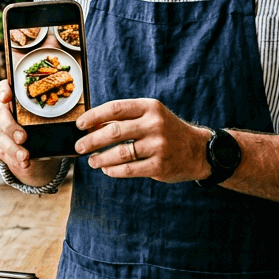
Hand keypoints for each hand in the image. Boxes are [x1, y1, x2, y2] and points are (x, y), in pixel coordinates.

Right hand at [0, 80, 57, 185]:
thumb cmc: (46, 128)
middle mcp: (4, 111)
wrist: (37, 152)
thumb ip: (60, 115)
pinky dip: (13, 158)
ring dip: (13, 148)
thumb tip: (83, 122)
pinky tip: (23, 162)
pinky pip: (0, 150)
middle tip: (23, 138)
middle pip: (0, 114)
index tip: (7, 97)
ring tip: (25, 157)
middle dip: (11, 127)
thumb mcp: (52, 119)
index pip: (4, 87)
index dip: (3, 90)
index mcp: (16, 99)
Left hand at [73, 98, 210, 182]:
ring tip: (92, 161)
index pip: (115, 108)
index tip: (80, 125)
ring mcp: (158, 146)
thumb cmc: (167, 131)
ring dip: (100, 158)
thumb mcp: (152, 116)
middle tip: (79, 147)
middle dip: (91, 140)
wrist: (198, 150)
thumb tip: (92, 127)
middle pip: (114, 131)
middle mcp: (155, 124)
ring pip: (119, 153)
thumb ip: (126, 119)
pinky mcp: (159, 165)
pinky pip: (129, 169)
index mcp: (150, 107)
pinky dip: (113, 170)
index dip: (94, 116)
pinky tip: (107, 169)